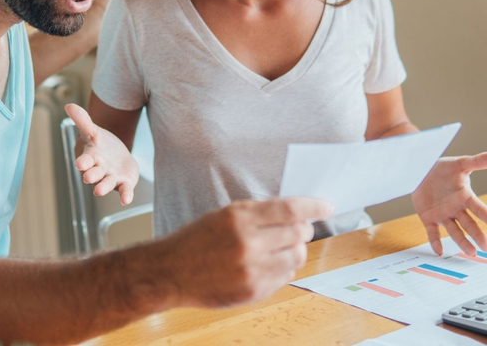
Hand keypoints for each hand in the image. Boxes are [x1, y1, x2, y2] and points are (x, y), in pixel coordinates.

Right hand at [65, 103, 138, 204]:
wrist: (116, 156)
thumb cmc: (101, 145)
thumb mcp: (94, 131)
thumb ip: (83, 120)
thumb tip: (68, 105)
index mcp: (90, 158)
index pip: (84, 160)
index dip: (83, 162)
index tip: (80, 163)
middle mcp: (99, 170)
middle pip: (94, 174)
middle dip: (91, 175)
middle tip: (88, 177)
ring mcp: (111, 178)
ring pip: (106, 184)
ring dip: (103, 187)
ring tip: (99, 191)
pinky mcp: (124, 183)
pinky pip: (124, 190)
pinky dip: (125, 195)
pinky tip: (126, 199)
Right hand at [160, 198, 333, 307]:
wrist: (172, 271)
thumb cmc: (196, 239)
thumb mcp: (224, 214)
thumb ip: (258, 214)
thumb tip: (295, 215)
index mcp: (239, 217)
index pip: (290, 209)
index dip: (313, 207)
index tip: (326, 207)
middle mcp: (248, 243)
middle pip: (298, 233)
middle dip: (303, 229)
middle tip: (298, 229)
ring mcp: (252, 270)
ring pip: (296, 256)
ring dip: (296, 250)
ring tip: (281, 248)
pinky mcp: (253, 291)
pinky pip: (285, 276)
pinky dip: (284, 268)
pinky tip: (269, 263)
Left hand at [412, 153, 486, 255]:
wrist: (420, 169)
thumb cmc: (442, 168)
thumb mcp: (459, 164)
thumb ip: (477, 161)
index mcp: (465, 197)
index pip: (480, 210)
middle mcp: (456, 209)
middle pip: (470, 224)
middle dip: (478, 235)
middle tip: (486, 247)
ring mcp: (443, 214)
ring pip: (454, 231)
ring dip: (462, 242)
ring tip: (471, 252)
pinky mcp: (428, 217)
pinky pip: (433, 232)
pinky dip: (435, 241)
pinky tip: (439, 251)